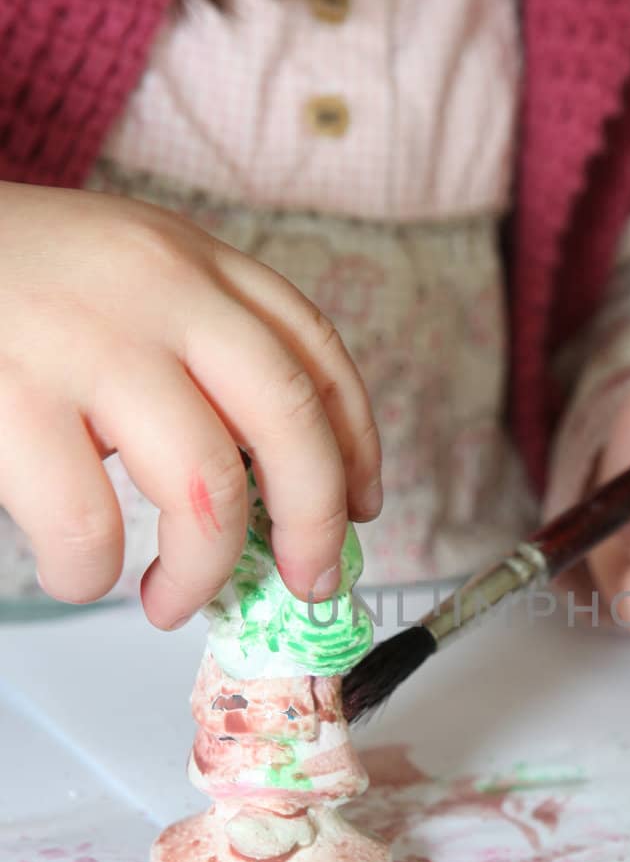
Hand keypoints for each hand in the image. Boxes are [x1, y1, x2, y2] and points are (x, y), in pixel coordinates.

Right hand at [0, 183, 380, 627]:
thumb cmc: (3, 284)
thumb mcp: (117, 281)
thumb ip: (190, 349)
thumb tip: (264, 486)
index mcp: (188, 261)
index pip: (313, 351)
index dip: (356, 443)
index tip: (361, 508)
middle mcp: (155, 289)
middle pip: (288, 417)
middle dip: (315, 522)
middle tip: (309, 582)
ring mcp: (85, 340)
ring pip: (206, 485)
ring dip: (202, 570)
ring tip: (171, 601)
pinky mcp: (11, 395)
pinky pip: (87, 522)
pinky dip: (91, 572)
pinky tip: (80, 570)